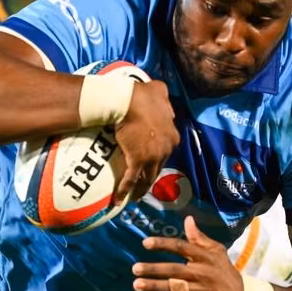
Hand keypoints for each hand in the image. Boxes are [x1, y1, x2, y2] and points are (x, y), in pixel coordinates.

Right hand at [114, 80, 179, 202]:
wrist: (129, 101)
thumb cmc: (143, 94)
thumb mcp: (159, 91)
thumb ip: (163, 96)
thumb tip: (162, 94)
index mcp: (172, 135)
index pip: (166, 150)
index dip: (158, 157)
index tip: (151, 162)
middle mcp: (166, 149)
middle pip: (158, 167)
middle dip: (151, 176)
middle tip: (143, 184)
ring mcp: (153, 157)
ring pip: (147, 178)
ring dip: (140, 189)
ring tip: (134, 197)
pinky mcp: (138, 161)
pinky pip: (131, 179)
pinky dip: (125, 190)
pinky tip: (120, 199)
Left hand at [132, 216, 243, 290]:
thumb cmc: (224, 271)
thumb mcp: (217, 251)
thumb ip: (199, 238)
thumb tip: (187, 219)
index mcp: (204, 257)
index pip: (181, 247)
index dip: (163, 244)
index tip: (145, 243)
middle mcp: (201, 273)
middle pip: (174, 269)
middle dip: (154, 269)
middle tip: (135, 268)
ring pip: (174, 288)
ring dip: (155, 287)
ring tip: (136, 285)